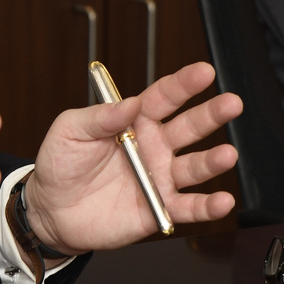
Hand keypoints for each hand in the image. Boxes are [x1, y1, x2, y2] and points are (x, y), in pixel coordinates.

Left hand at [24, 61, 240, 254]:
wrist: (51, 211)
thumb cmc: (60, 164)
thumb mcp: (70, 130)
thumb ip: (99, 116)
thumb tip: (129, 102)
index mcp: (135, 120)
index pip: (165, 97)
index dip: (185, 84)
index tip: (205, 72)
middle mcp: (155, 147)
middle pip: (190, 127)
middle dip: (212, 114)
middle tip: (232, 103)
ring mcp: (159, 178)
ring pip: (194, 166)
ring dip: (213, 161)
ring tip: (228, 155)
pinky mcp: (158, 209)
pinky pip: (187, 208)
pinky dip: (206, 206)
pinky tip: (223, 201)